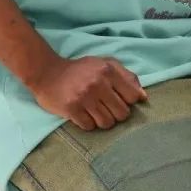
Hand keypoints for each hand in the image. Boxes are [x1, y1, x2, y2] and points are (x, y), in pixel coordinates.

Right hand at [30, 54, 148, 130]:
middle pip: (122, 113)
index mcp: (108, 70)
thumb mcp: (105, 64)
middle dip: (116, 114)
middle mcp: (98, 83)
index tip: (119, 99)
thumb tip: (143, 97)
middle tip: (105, 108)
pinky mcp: (71, 109)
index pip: (132, 97)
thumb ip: (127, 77)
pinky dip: (88, 123)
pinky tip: (83, 114)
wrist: (47, 73)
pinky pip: (90, 127)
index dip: (128, 101)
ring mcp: (84, 97)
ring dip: (102, 121)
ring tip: (94, 111)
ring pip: (107, 123)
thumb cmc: (80, 70)